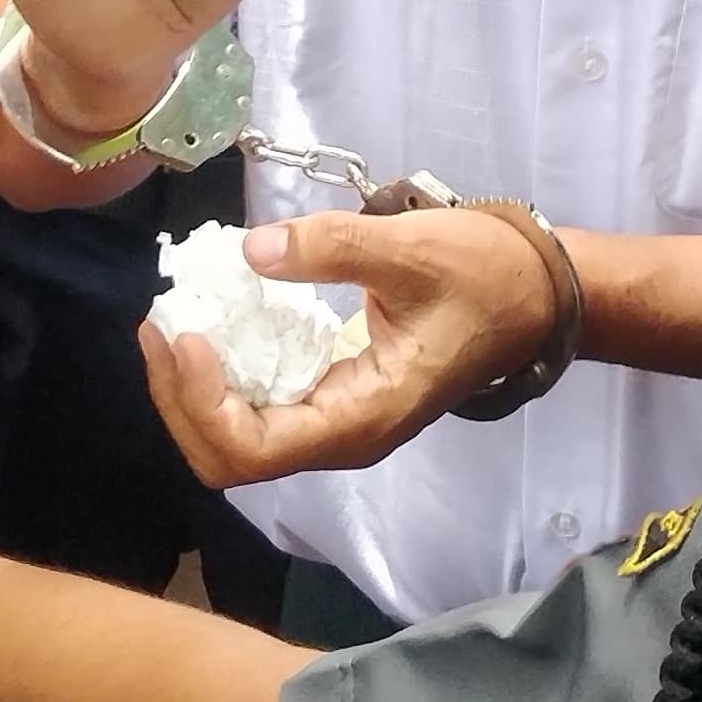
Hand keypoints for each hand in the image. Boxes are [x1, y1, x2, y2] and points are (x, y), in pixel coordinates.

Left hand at [136, 208, 559, 489]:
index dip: (198, 401)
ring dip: (194, 386)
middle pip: (230, 453)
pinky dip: (225, 369)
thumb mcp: (413, 249)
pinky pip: (260, 402)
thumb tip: (249, 251)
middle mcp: (341, 435)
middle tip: (163, 321)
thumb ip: (330, 247)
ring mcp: (336, 419)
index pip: (250, 448)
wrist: (538, 296)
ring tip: (175, 317)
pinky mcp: (333, 394)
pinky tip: (216, 319)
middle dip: (181, 396)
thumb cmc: (487, 277)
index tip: (182, 332)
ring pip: (237, 434)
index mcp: (360, 419)